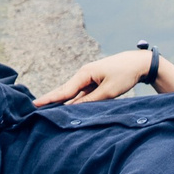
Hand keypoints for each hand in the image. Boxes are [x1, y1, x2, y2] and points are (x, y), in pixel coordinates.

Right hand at [37, 50, 157, 104]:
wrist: (138, 63)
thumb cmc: (125, 75)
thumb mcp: (109, 91)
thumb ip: (91, 100)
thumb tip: (75, 108)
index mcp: (85, 73)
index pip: (65, 90)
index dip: (50, 98)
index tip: (35, 104)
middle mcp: (83, 74)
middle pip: (65, 90)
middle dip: (51, 99)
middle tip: (35, 107)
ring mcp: (88, 78)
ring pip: (72, 93)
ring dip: (62, 101)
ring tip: (47, 109)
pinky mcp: (94, 82)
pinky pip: (81, 93)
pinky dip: (74, 100)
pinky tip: (67, 107)